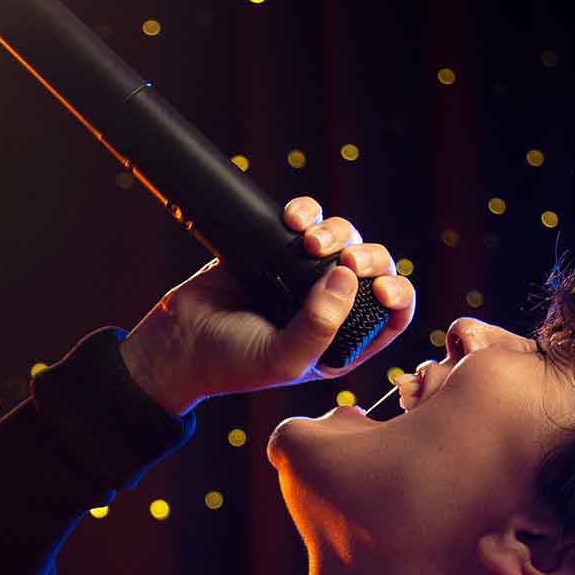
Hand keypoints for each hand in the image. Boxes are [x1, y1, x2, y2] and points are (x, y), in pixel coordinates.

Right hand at [119, 195, 416, 415]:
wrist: (177, 341)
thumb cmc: (231, 363)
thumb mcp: (284, 358)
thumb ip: (320, 325)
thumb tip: (347, 273)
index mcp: (342, 341)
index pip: (391, 315)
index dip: (397, 296)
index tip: (378, 287)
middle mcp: (329, 307)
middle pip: (372, 269)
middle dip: (369, 257)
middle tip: (346, 258)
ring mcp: (303, 275)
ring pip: (343, 238)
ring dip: (335, 231)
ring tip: (307, 240)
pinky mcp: (275, 248)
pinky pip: (307, 218)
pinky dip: (306, 212)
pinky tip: (291, 220)